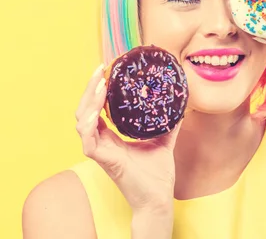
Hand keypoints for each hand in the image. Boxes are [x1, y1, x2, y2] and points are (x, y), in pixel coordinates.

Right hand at [74, 63, 180, 212]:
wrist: (158, 198)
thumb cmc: (157, 174)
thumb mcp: (164, 140)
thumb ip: (169, 122)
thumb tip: (180, 104)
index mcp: (112, 136)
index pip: (97, 108)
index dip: (98, 89)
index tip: (106, 69)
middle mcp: (102, 141)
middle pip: (85, 109)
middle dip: (89, 88)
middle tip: (100, 69)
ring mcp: (100, 151)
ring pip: (82, 121)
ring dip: (88, 101)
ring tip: (100, 85)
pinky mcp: (103, 161)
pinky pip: (88, 141)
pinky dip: (88, 125)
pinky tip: (95, 112)